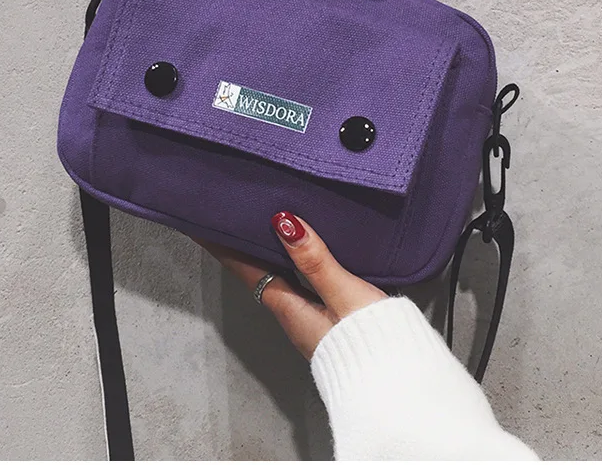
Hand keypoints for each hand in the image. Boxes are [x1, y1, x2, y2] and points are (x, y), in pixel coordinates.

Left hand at [195, 211, 386, 358]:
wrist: (398, 385)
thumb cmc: (372, 342)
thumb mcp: (344, 296)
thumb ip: (316, 261)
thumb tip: (284, 223)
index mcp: (289, 308)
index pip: (247, 269)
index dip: (225, 246)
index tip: (203, 224)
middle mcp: (292, 315)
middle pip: (258, 273)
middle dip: (242, 245)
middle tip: (230, 216)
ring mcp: (309, 320)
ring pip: (277, 278)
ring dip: (265, 253)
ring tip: (258, 227)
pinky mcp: (327, 321)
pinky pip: (296, 284)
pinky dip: (288, 264)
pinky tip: (300, 255)